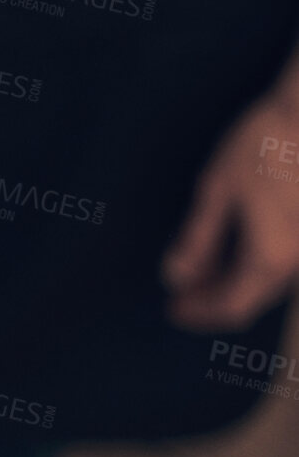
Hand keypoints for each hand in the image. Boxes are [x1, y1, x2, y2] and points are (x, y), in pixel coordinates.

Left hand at [164, 90, 298, 328]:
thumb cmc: (266, 144)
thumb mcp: (218, 189)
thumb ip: (198, 239)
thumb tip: (176, 276)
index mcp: (271, 257)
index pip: (231, 306)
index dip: (199, 313)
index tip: (173, 309)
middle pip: (252, 297)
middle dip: (213, 298)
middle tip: (180, 292)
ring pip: (268, 280)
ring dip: (233, 280)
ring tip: (199, 269)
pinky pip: (282, 260)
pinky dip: (253, 263)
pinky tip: (231, 248)